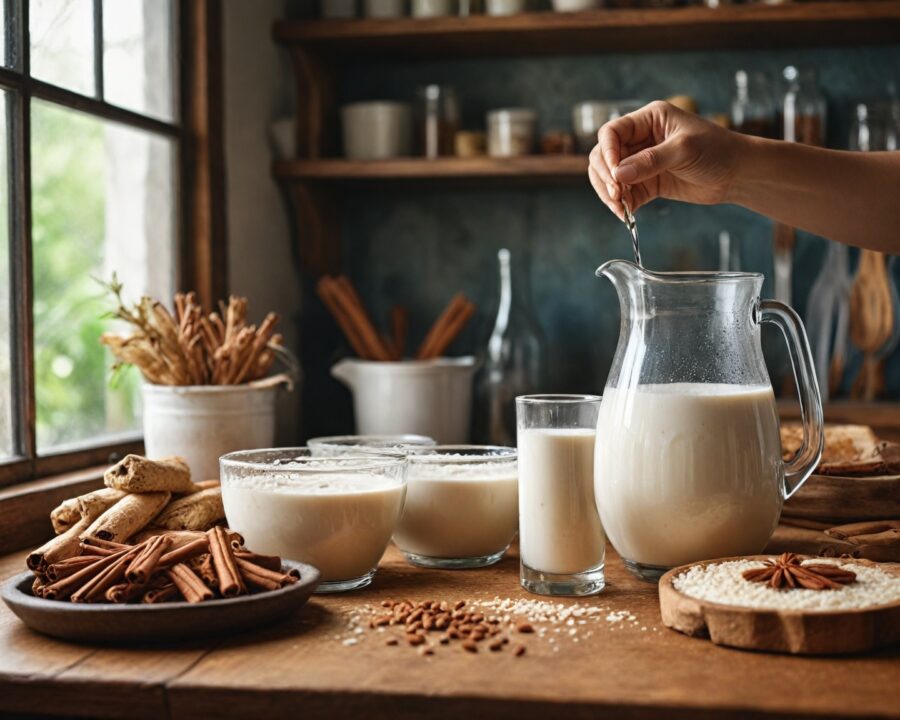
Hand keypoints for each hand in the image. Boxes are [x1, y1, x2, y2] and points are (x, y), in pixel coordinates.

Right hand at [588, 101, 743, 220]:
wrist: (737, 174)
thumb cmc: (717, 150)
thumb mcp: (683, 150)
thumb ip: (650, 161)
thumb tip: (618, 174)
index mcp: (649, 120)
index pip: (612, 132)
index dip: (608, 152)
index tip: (614, 173)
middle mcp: (641, 139)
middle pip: (605, 155)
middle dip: (605, 175)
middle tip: (616, 194)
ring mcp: (642, 163)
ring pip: (610, 176)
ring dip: (609, 192)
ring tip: (619, 207)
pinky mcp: (647, 183)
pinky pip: (625, 193)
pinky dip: (621, 204)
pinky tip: (626, 213)